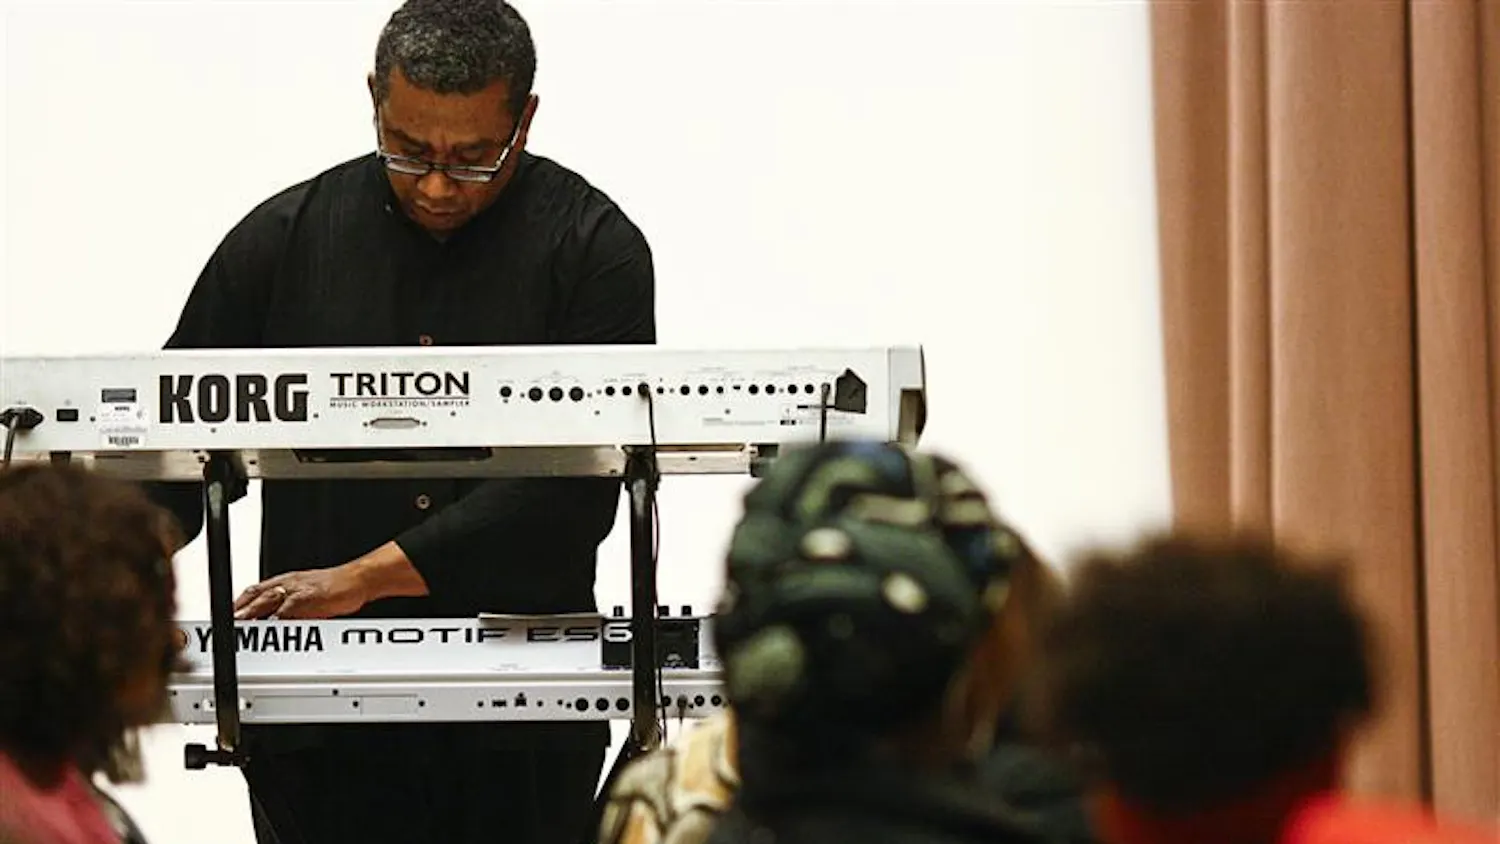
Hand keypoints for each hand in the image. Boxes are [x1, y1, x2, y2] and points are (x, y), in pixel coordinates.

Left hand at [234, 565, 370, 619]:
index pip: (254, 591)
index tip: (227, 618)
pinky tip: (269, 629)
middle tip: (227, 625)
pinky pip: (289, 609)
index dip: (238, 604)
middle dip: (240, 611)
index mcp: (285, 581)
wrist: (358, 579)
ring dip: (252, 614)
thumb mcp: (307, 594)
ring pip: (267, 600)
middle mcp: (288, 584)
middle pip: (255, 595)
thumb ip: (290, 607)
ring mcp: (298, 590)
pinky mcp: (310, 598)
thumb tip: (275, 623)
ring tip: (240, 628)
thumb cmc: (336, 587)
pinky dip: (277, 620)